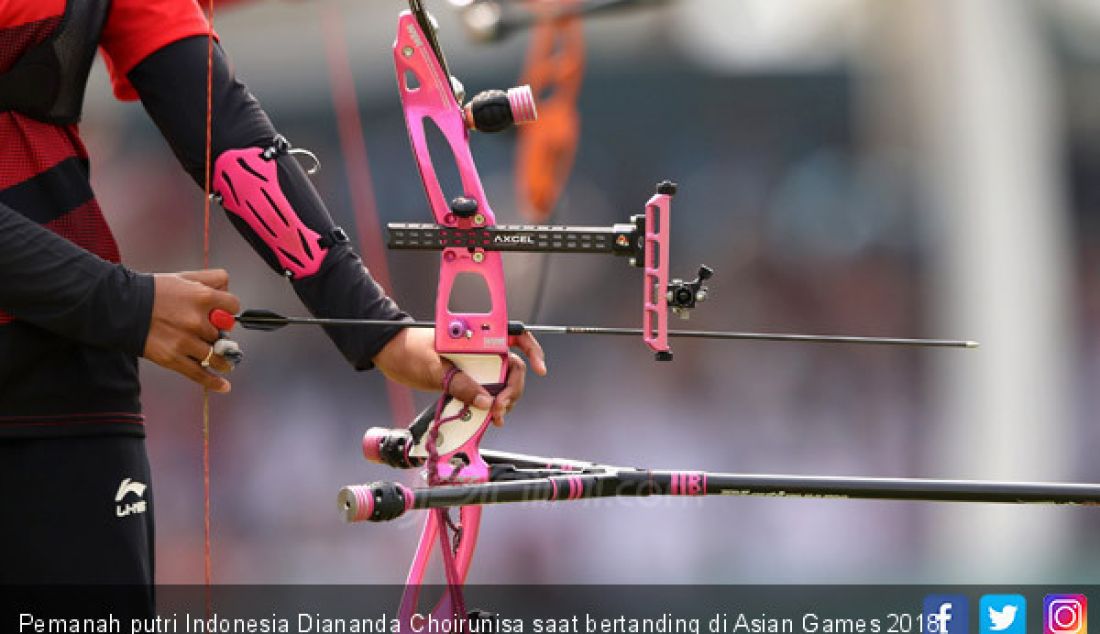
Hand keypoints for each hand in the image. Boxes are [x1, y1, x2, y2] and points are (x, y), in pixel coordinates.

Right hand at [143, 269, 241, 392]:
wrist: (121, 307)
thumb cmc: (153, 292)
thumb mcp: (184, 277)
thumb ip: (211, 279)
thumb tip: (228, 289)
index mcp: (202, 297)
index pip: (233, 307)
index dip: (229, 311)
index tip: (224, 315)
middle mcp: (196, 320)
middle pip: (223, 333)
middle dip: (219, 333)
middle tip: (212, 334)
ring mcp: (185, 341)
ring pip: (216, 355)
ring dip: (223, 360)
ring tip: (225, 362)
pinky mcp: (173, 358)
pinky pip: (199, 373)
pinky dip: (214, 382)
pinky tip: (224, 386)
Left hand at [372, 327, 547, 425]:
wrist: (389, 355)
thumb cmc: (409, 351)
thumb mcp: (435, 368)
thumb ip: (461, 384)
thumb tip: (485, 401)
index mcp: (477, 335)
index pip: (515, 334)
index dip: (532, 349)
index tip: (538, 368)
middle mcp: (481, 348)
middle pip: (512, 366)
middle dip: (512, 388)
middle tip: (500, 408)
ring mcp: (475, 364)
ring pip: (502, 382)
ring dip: (503, 400)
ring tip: (495, 416)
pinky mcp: (467, 378)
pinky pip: (486, 391)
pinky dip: (491, 405)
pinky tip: (490, 417)